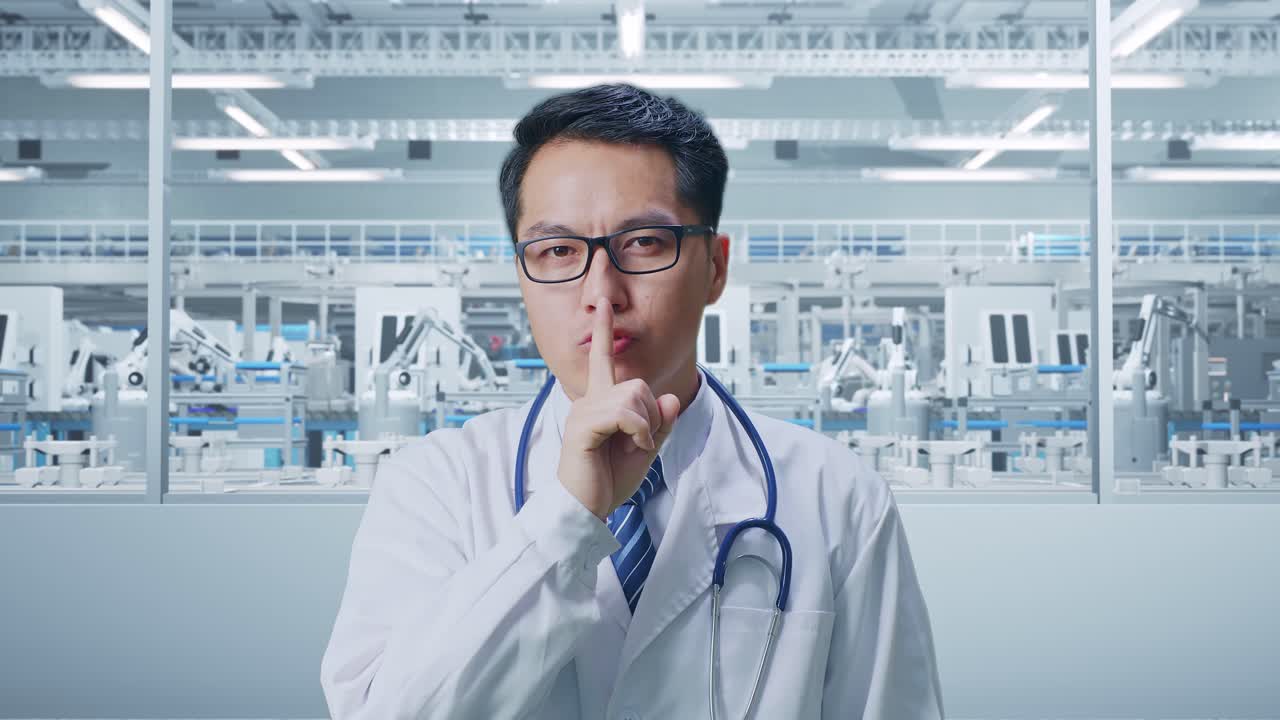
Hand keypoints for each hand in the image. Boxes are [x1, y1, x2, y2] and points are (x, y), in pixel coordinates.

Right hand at [557, 297, 681, 519]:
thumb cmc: (609, 481)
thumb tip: (668, 397)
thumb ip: (659, 423)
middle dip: (651, 415)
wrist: (587, 509)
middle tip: (639, 443)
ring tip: (633, 447)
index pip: (603, 360)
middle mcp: (588, 401)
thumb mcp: (646, 449)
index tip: (602, 304)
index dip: (604, 331)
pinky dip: (639, 432)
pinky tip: (633, 447)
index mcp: (601, 403)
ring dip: (645, 426)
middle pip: (637, 384)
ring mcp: (583, 412)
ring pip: (633, 396)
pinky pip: (623, 414)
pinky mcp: (582, 427)